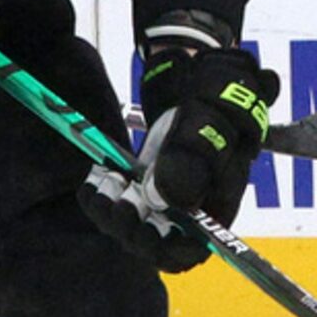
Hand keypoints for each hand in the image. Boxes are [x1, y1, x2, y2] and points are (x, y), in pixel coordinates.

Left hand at [79, 16, 278, 272]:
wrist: (196, 68)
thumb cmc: (215, 89)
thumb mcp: (211, 115)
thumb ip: (194, 155)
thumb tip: (167, 200)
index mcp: (219, 197)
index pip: (193, 248)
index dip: (165, 248)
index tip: (142, 225)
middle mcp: (193, 203)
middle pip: (158, 243)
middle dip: (130, 229)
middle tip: (116, 200)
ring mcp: (167, 193)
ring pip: (134, 226)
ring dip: (111, 212)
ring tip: (103, 181)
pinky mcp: (145, 181)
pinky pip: (119, 204)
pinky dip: (100, 197)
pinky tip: (97, 176)